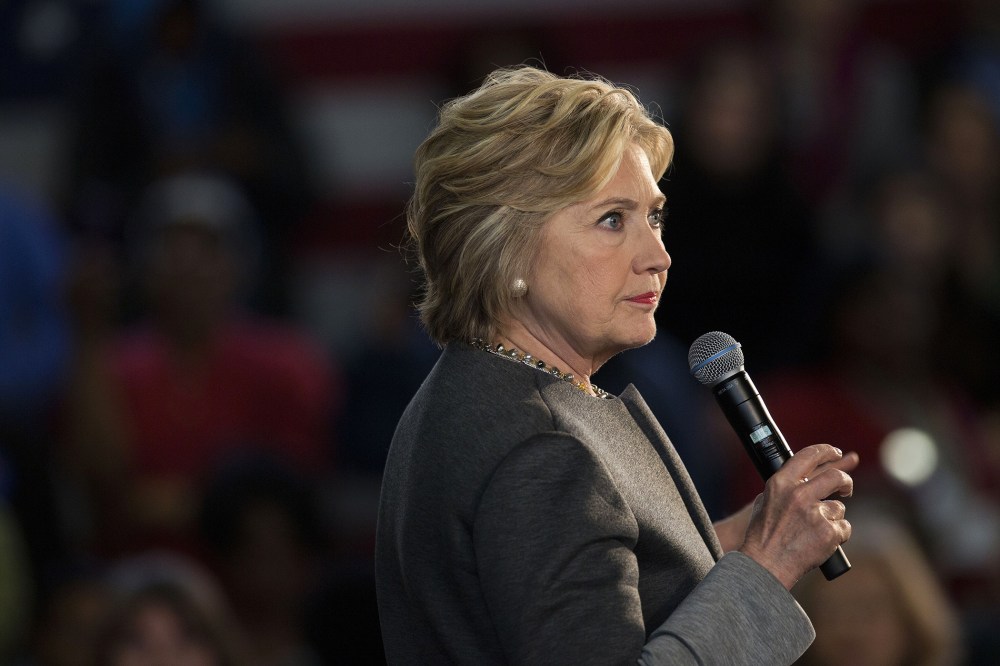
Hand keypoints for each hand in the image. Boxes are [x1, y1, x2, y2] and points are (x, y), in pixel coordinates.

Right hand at [738, 444, 858, 588]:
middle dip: (845, 481)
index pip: (809, 456)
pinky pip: (843, 528)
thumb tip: (806, 477)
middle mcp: (799, 494)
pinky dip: (836, 536)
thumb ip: (785, 488)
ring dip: (832, 518)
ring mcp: (815, 513)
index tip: (836, 452)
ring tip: (814, 533)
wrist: (766, 565)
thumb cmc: (763, 535)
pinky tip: (821, 543)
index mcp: (781, 483)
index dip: (826, 451)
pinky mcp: (828, 532)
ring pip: (838, 508)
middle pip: (835, 476)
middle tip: (846, 489)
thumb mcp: (766, 502)